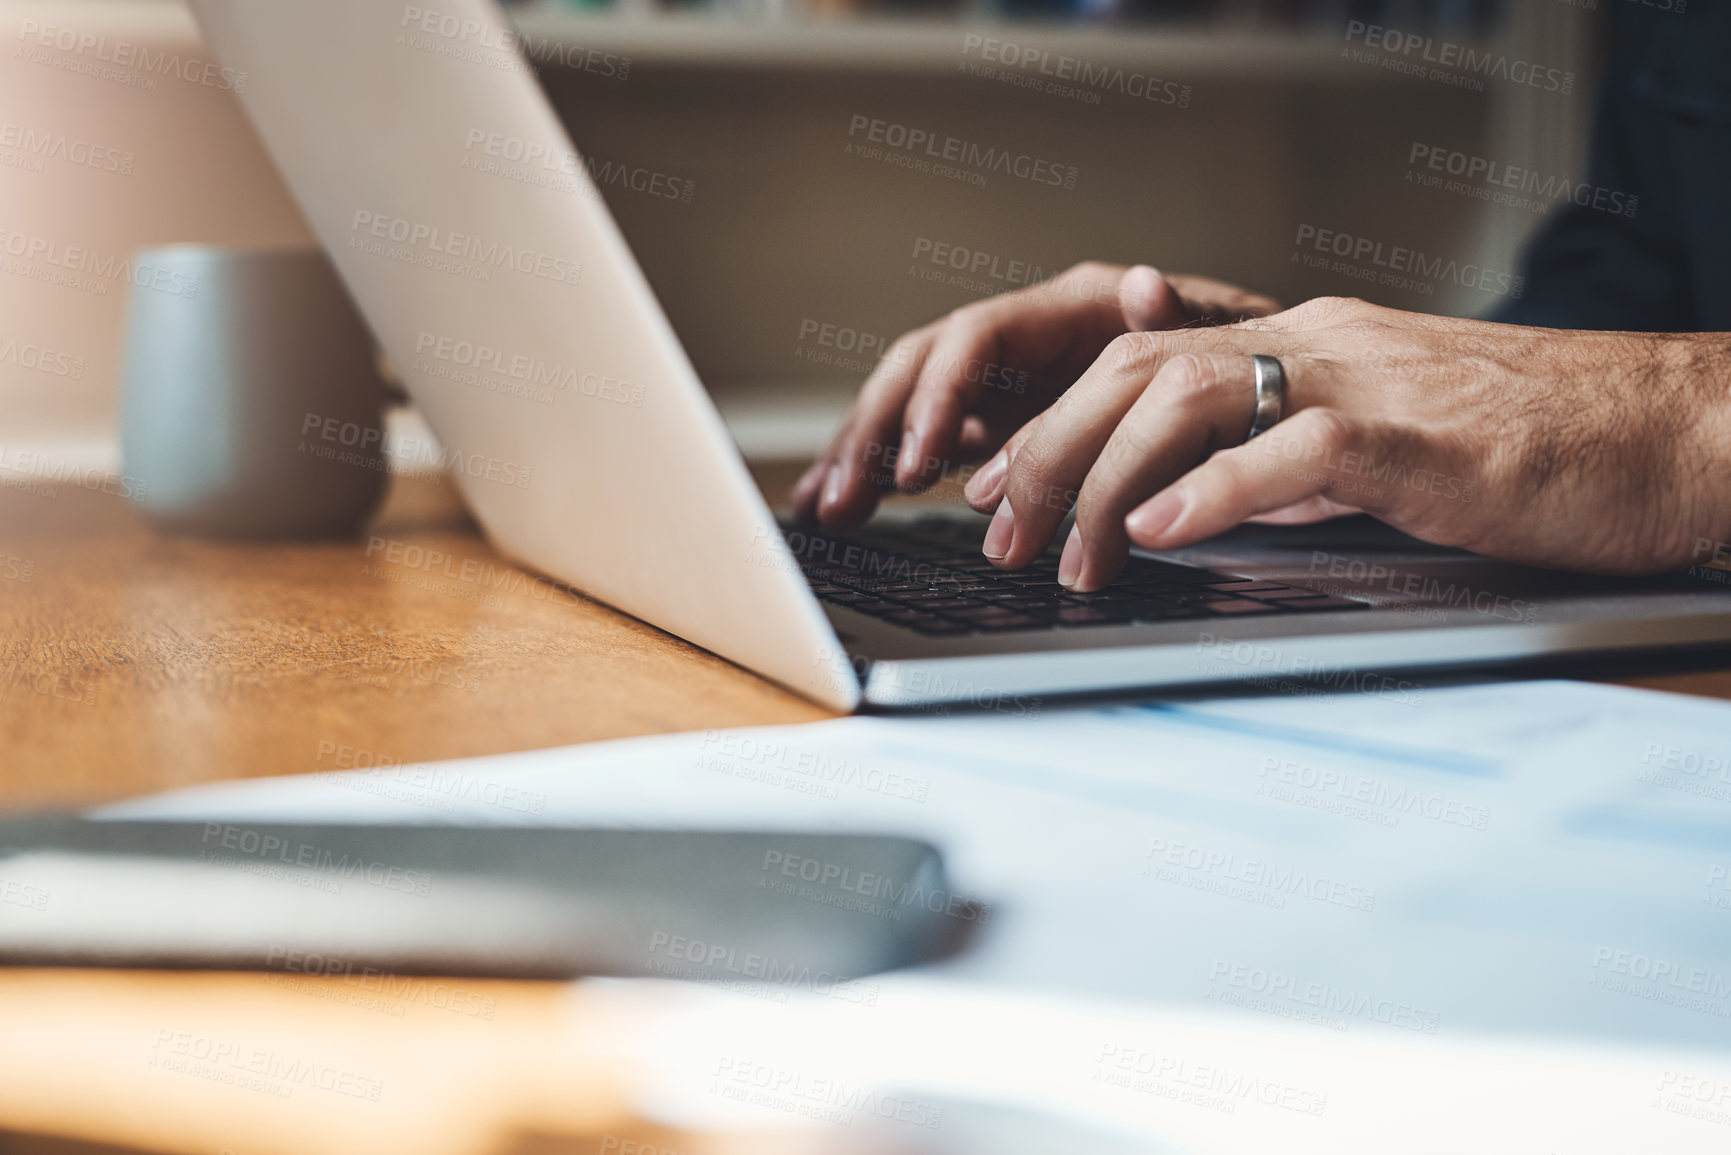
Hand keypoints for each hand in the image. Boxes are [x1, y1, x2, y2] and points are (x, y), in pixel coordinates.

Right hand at [790, 263, 1279, 524]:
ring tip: (826, 511)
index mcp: (1068, 308)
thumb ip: (1175, 318)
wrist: (1263, 389)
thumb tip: (1142, 283)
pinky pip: (925, 442)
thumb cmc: (1244, 363)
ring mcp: (1007, 380)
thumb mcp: (1224, 342)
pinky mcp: (1001, 422)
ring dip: (861, 456)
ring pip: (910, 405)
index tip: (919, 462)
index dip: (938, 398)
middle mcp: (1025, 336)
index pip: (973, 340)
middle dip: (874, 432)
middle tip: (845, 497)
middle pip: (920, 369)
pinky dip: (879, 472)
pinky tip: (839, 507)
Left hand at [960, 296, 1730, 588]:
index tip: (996, 480)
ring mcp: (1367, 382)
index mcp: (1306, 350)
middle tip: (994, 527)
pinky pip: (1296, 447)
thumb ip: (1285, 473)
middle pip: (1138, 369)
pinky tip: (1158, 528)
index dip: (1056, 419)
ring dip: (1107, 477)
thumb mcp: (1380, 458)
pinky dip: (1214, 487)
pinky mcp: (1422, 438)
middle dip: (1048, 448)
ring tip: (1064, 552)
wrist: (1671, 430)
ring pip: (1192, 396)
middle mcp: (1320, 347)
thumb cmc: (1535, 451)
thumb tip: (1192, 510)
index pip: (1144, 362)